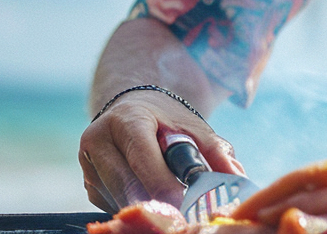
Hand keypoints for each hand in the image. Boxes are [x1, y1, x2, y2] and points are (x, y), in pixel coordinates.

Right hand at [78, 91, 243, 211]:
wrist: (132, 110)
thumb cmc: (167, 120)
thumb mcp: (193, 127)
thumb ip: (216, 152)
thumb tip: (238, 178)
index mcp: (126, 120)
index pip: (143, 159)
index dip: (165, 186)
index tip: (187, 205)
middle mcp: (99, 141)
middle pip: (128, 185)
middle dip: (157, 204)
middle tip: (184, 217)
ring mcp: (89, 165)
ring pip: (120, 199)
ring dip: (147, 207)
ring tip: (175, 208)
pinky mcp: (89, 185)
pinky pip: (114, 205)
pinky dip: (137, 207)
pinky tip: (153, 201)